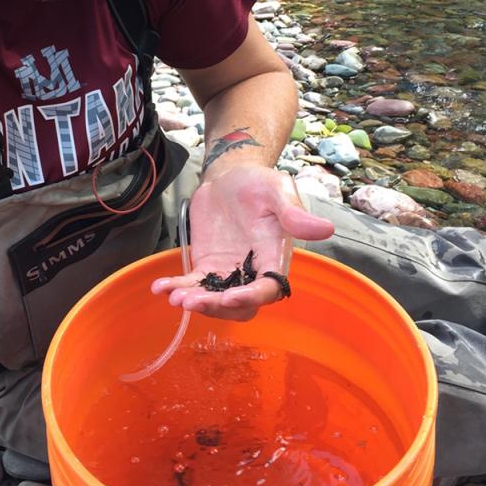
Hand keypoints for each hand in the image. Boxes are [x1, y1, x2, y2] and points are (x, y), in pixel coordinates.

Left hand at [151, 166, 333, 320]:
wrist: (229, 176)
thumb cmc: (258, 182)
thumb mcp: (277, 189)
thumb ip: (294, 213)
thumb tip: (326, 229)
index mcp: (274, 257)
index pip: (268, 288)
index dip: (251, 297)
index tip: (229, 297)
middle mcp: (252, 271)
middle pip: (240, 306)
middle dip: (217, 308)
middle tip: (192, 300)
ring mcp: (228, 272)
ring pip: (215, 301)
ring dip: (196, 303)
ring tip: (174, 296)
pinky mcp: (207, 266)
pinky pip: (193, 285)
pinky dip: (177, 289)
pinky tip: (160, 287)